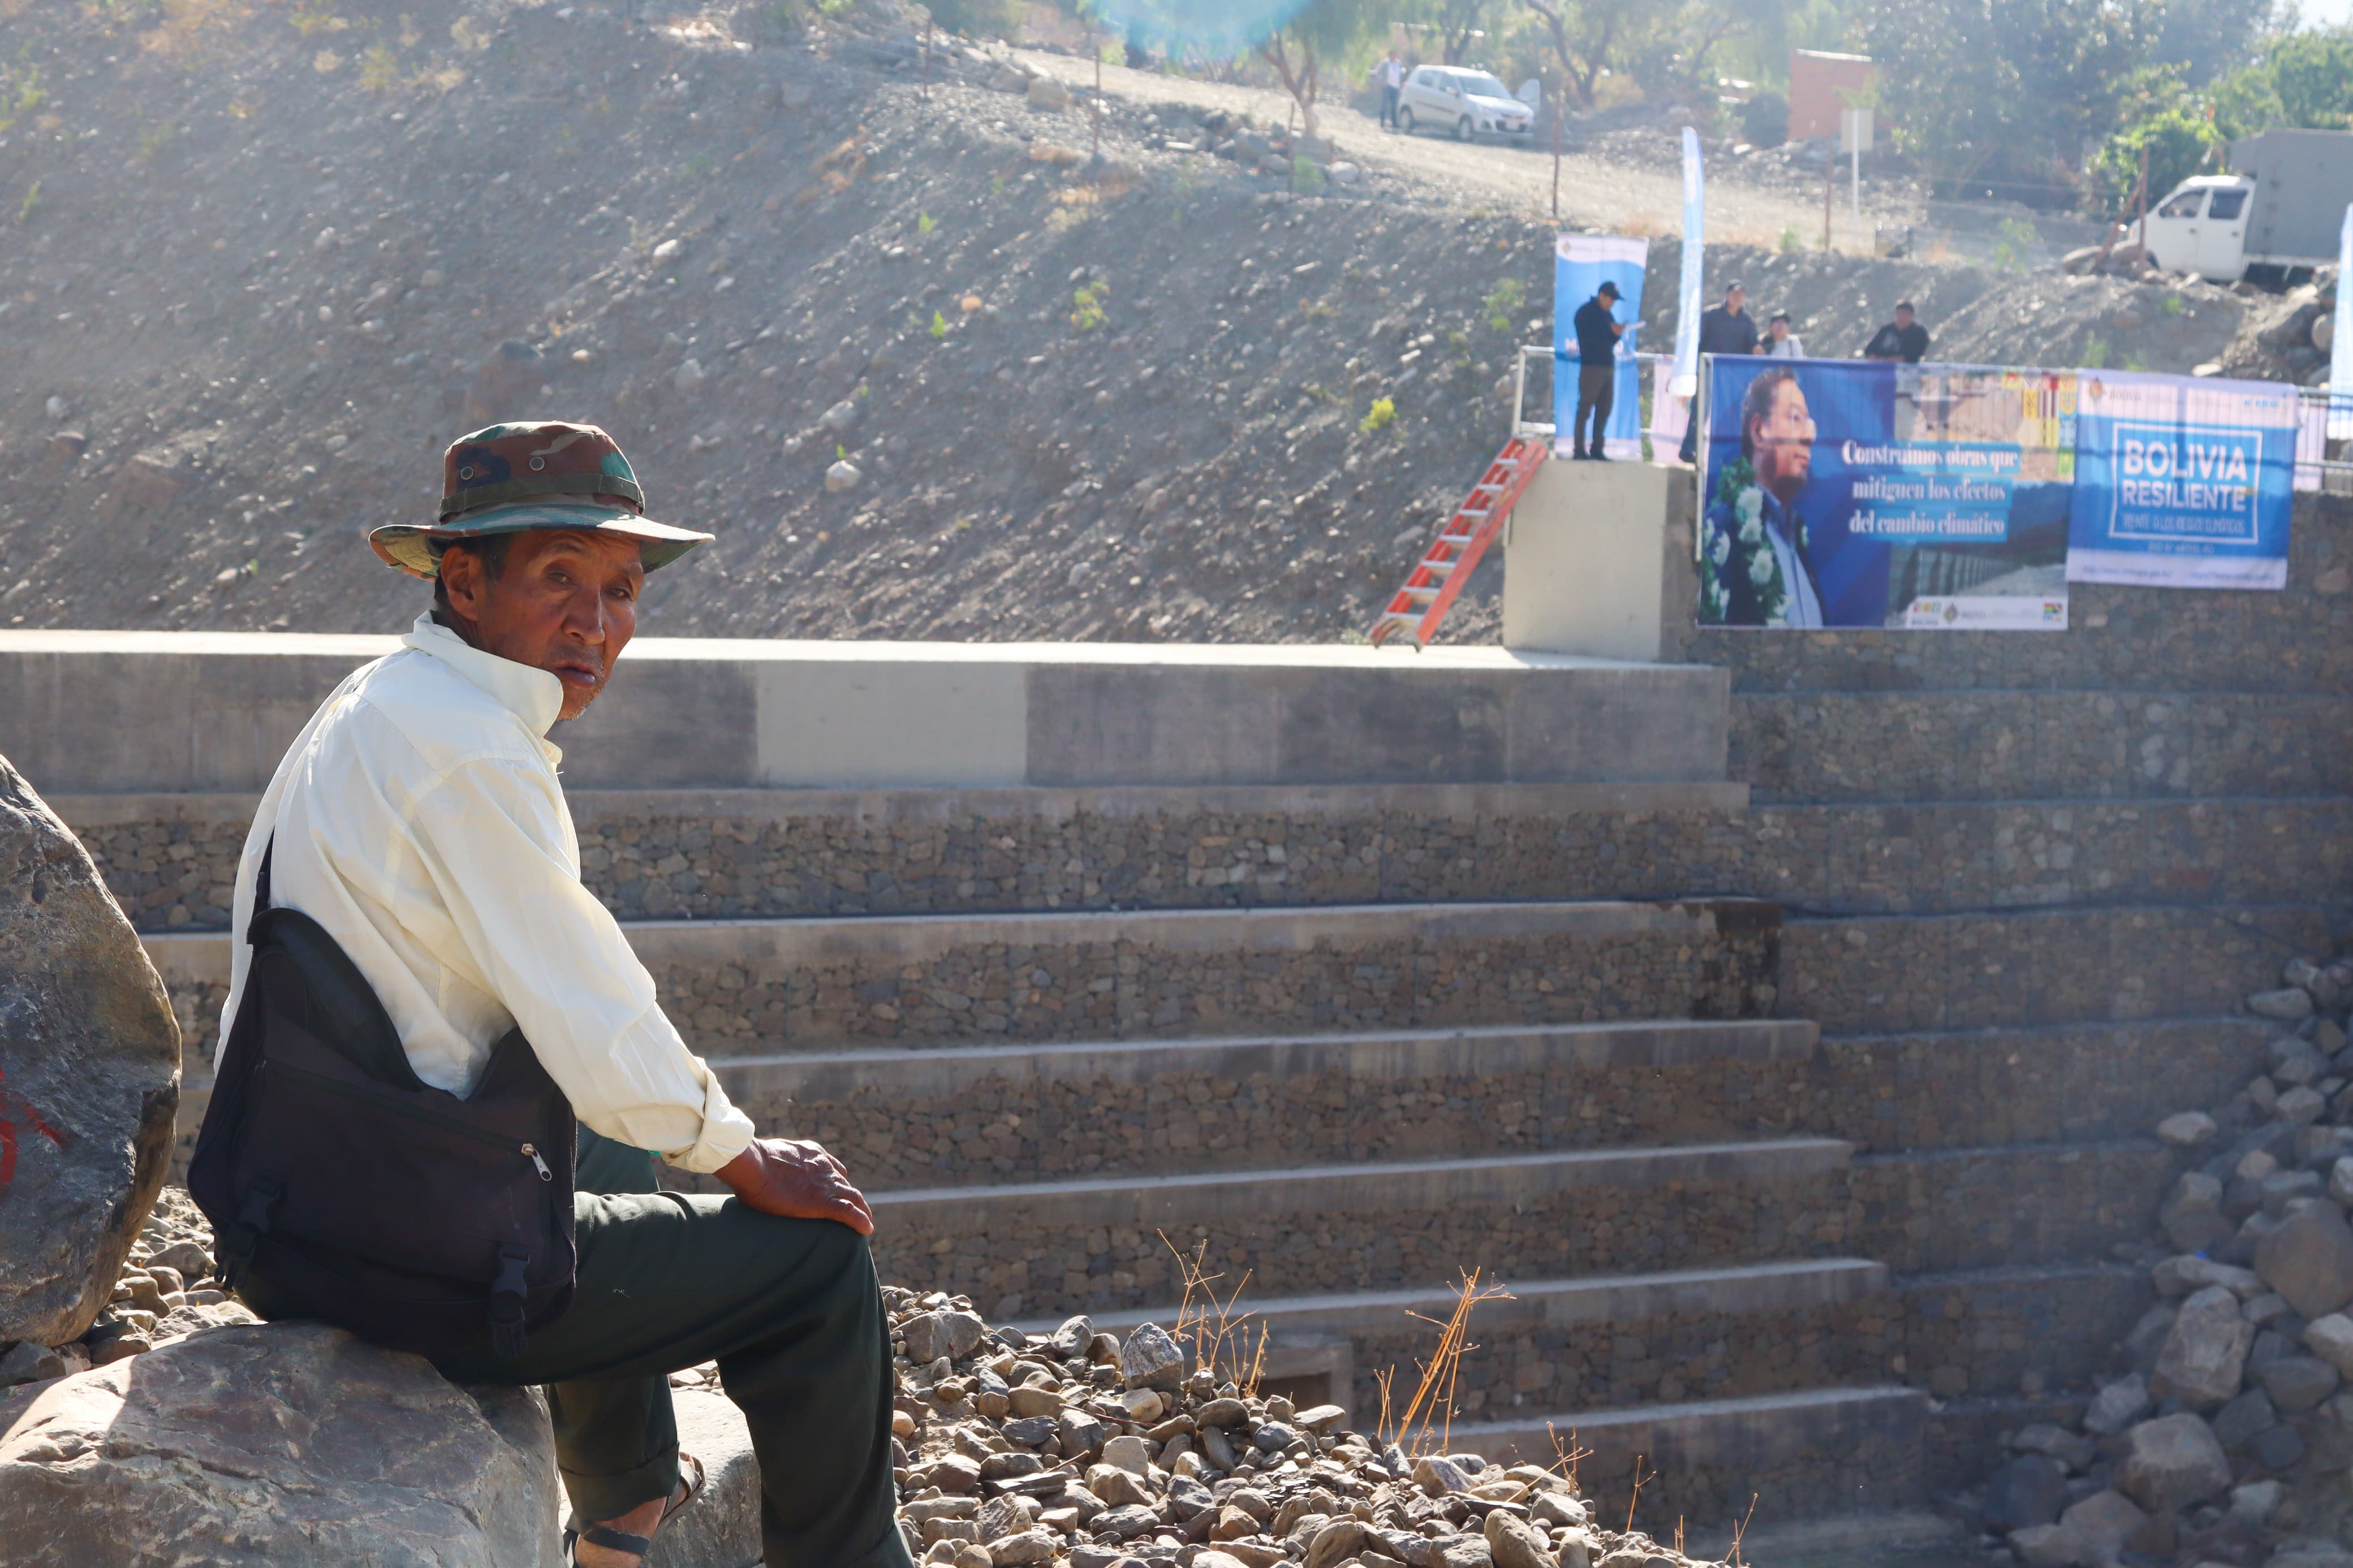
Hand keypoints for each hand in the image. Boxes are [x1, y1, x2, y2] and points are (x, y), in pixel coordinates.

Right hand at [714, 1137, 874, 1234]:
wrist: (754, 1165)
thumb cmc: (751, 1163)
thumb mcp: (766, 1155)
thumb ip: (771, 1163)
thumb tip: (754, 1173)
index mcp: (811, 1154)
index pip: (832, 1167)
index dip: (838, 1180)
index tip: (840, 1188)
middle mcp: (824, 1167)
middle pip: (845, 1184)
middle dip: (852, 1196)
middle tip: (858, 1208)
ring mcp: (826, 1184)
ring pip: (853, 1198)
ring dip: (862, 1209)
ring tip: (866, 1221)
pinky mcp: (825, 1202)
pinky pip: (850, 1213)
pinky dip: (861, 1221)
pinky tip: (866, 1230)